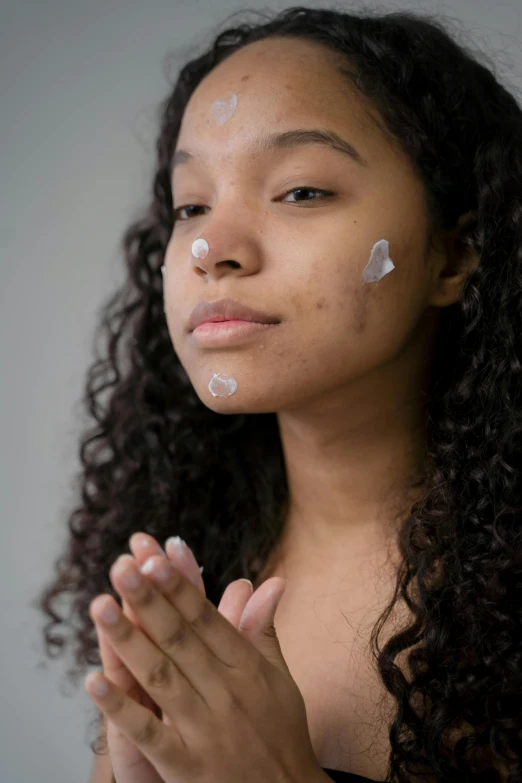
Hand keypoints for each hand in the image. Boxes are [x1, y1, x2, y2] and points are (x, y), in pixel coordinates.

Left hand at [85, 546, 323, 782]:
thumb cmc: (281, 735)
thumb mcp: (281, 679)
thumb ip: (264, 631)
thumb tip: (272, 582)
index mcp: (247, 668)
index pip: (207, 619)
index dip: (180, 586)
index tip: (158, 554)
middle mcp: (226, 693)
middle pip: (180, 639)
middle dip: (149, 600)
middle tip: (123, 566)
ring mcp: (205, 730)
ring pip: (161, 678)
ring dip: (128, 640)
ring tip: (100, 605)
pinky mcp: (187, 767)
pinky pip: (149, 734)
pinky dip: (121, 708)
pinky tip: (94, 681)